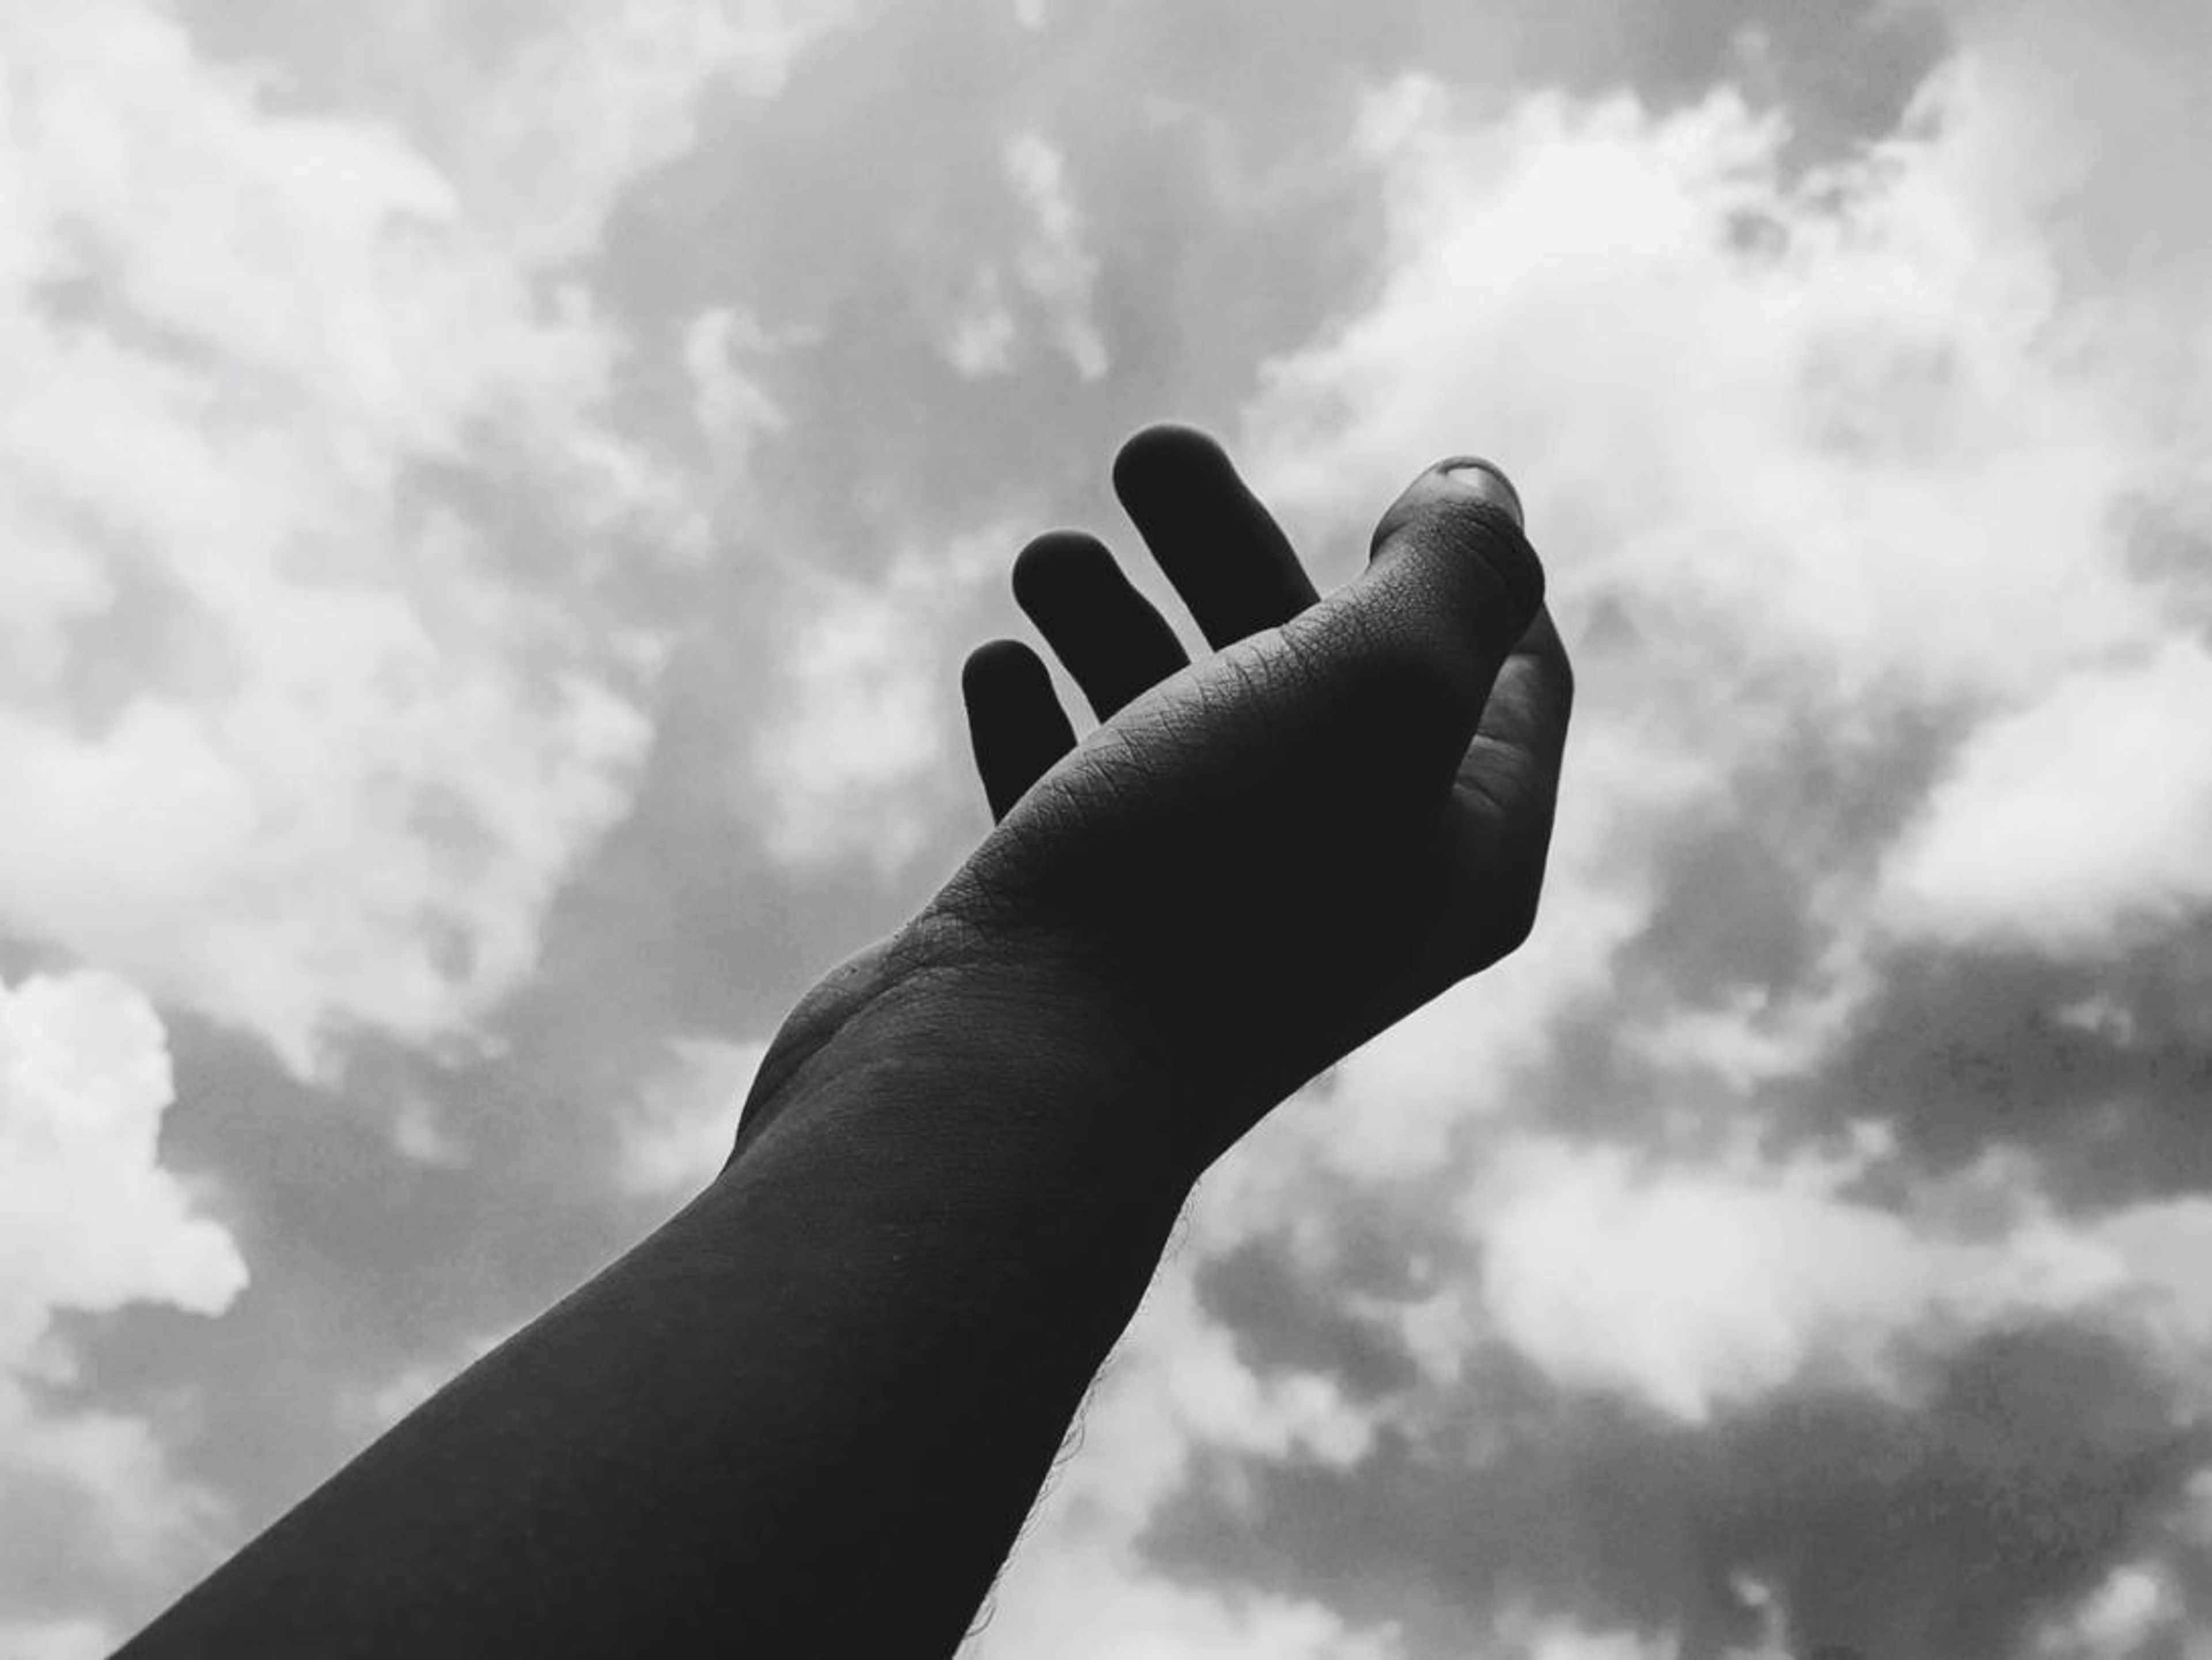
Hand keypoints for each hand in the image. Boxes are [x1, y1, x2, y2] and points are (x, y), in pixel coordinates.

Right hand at [928, 424, 1573, 1170]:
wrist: (1004, 1080)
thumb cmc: (1201, 879)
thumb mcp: (1375, 686)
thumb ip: (1455, 574)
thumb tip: (1475, 496)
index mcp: (1458, 852)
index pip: (1514, 681)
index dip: (1468, 569)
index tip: (1397, 490)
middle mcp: (1350, 896)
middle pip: (1324, 680)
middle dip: (1240, 554)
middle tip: (1149, 457)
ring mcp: (1209, 925)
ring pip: (1184, 731)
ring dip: (1122, 625)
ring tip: (1049, 562)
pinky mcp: (1084, 942)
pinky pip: (1081, 803)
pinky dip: (1045, 722)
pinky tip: (999, 666)